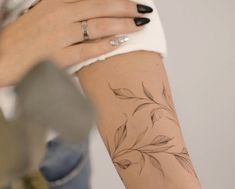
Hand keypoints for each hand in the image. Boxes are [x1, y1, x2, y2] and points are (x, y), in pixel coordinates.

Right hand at [0, 0, 151, 85]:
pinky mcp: (59, 56)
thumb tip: (87, 10)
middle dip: (126, 8)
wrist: (3, 59)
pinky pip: (88, 49)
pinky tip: (120, 43)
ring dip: (122, 25)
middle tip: (143, 10)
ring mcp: (59, 35)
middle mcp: (58, 15)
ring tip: (139, 26)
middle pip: (100, 7)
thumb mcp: (40, 14)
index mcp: (54, 2)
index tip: (130, 0)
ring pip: (98, 26)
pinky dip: (106, 46)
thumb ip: (64, 9)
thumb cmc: (21, 39)